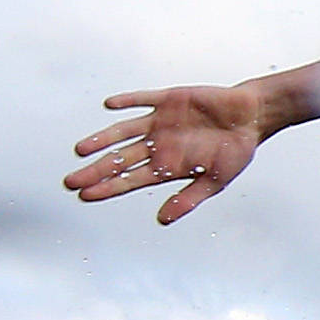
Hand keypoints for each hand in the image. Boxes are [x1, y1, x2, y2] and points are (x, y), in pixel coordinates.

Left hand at [69, 83, 265, 225]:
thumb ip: (188, 199)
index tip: (85, 196)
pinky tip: (110, 106)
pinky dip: (127, 102)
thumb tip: (162, 219)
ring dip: (103, 139)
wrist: (249, 117)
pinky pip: (143, 99)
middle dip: (95, 170)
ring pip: (124, 132)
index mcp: (166, 166)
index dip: (107, 188)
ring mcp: (160, 122)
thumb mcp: (215, 182)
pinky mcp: (168, 100)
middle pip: (120, 159)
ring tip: (81, 149)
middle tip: (70, 181)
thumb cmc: (235, 152)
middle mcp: (157, 145)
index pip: (129, 180)